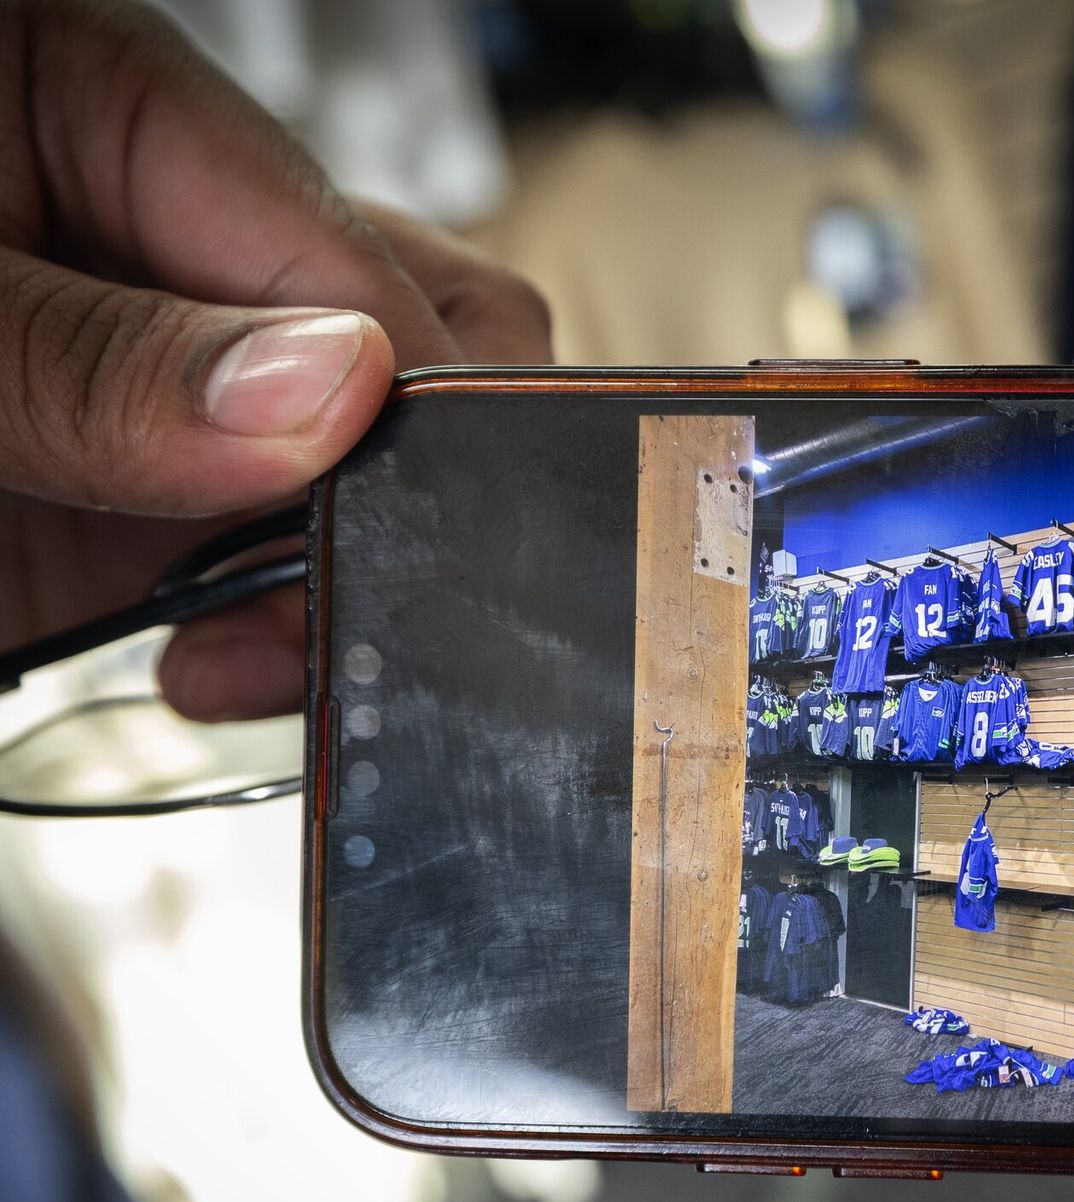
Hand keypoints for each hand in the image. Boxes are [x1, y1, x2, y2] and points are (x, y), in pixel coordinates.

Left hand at [0, 0, 550, 720]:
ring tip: (251, 652)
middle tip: (344, 583)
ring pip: (377, 476)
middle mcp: (170, 259)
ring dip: (350, 583)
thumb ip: (102, 354)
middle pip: (419, 343)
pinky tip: (222, 664)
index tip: (417, 510)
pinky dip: (283, 643)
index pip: (346, 249)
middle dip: (411, 484)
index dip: (398, 393)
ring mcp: (167, 391)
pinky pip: (280, 573)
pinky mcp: (132, 517)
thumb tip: (332, 392)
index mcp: (110, 114)